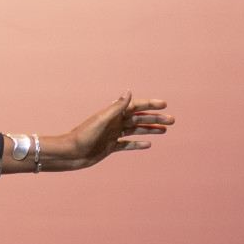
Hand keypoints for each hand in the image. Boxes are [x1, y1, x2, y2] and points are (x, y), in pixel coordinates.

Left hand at [37, 93, 173, 171]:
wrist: (71, 153)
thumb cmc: (83, 135)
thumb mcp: (102, 120)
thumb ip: (116, 107)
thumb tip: (129, 91)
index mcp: (113, 114)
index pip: (135, 106)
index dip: (149, 105)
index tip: (164, 104)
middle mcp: (114, 123)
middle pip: (139, 118)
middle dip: (155, 118)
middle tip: (172, 120)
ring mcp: (113, 135)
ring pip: (136, 130)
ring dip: (150, 129)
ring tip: (165, 130)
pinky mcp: (110, 146)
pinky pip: (127, 144)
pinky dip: (138, 143)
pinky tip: (148, 144)